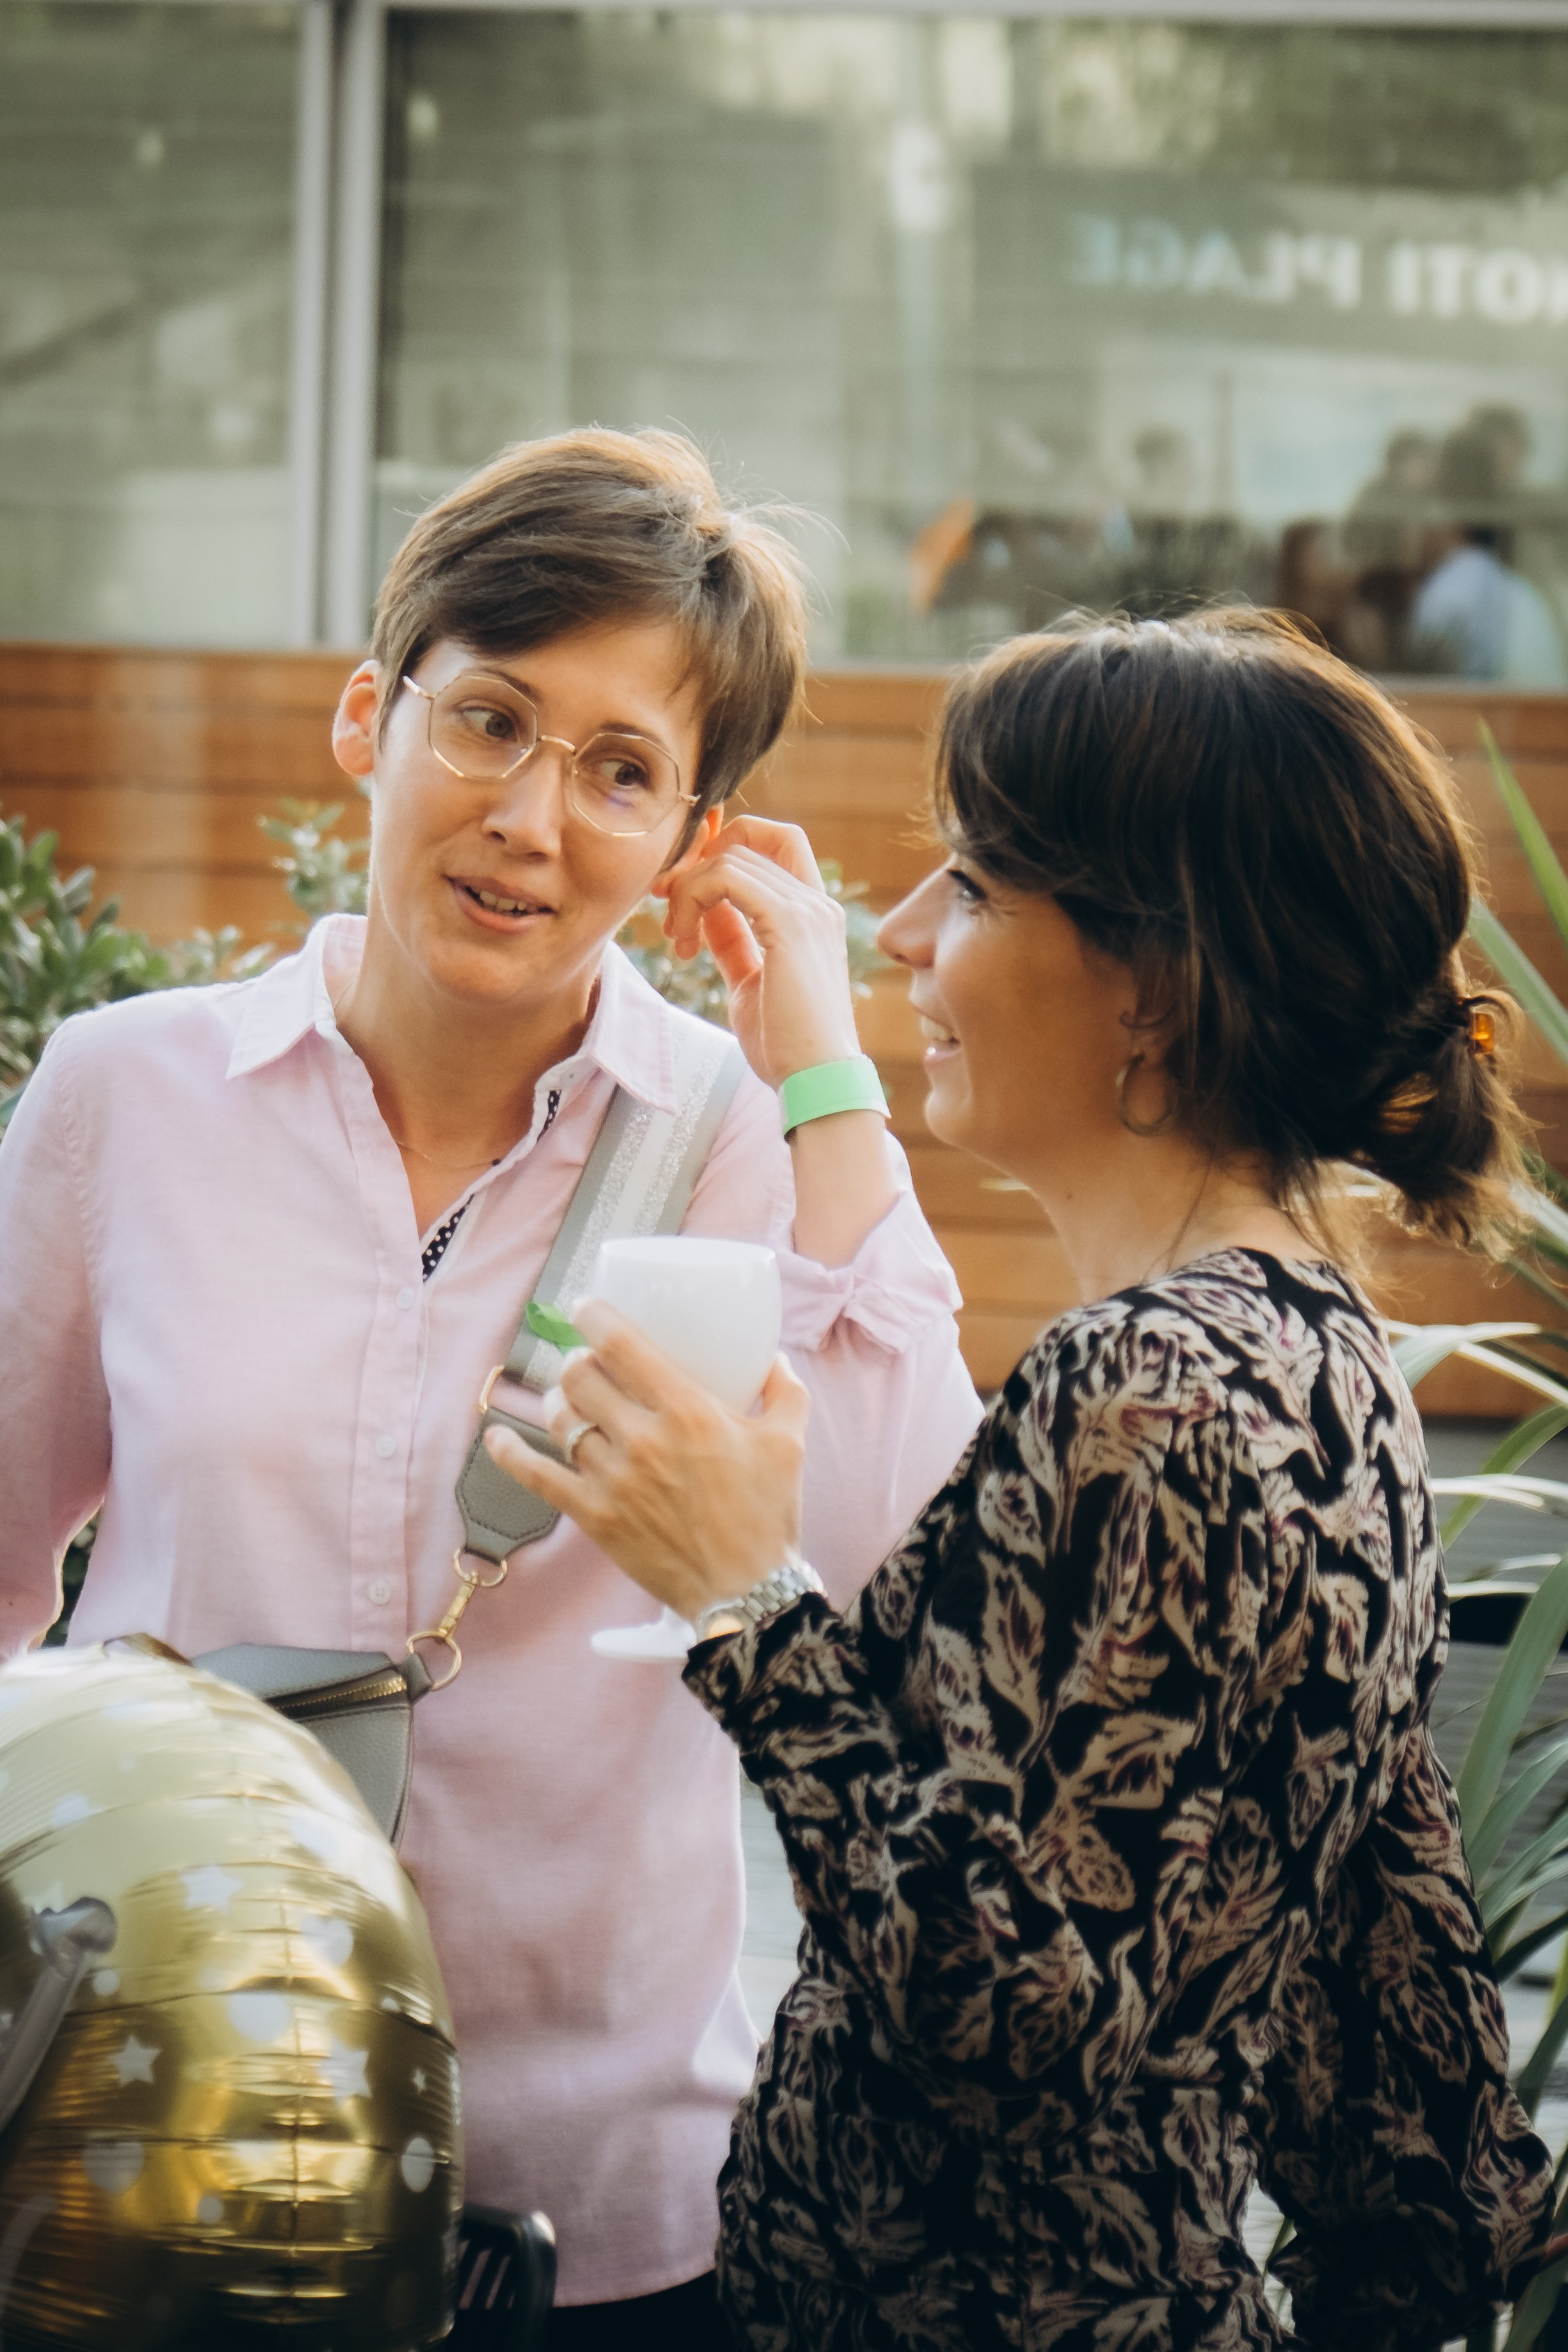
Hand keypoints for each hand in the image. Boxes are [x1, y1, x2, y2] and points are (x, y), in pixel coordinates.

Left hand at [481, 1301, 810, 1621]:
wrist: (746, 1593)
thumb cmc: (767, 1517)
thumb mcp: (789, 1442)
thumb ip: (784, 1390)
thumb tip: (774, 1358)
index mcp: (688, 1411)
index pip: (622, 1345)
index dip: (594, 1316)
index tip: (587, 1308)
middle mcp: (642, 1439)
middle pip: (581, 1375)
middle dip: (578, 1360)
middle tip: (589, 1362)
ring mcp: (612, 1479)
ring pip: (561, 1419)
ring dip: (559, 1400)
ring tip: (570, 1400)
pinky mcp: (593, 1516)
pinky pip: (537, 1477)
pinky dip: (510, 1454)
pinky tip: (496, 1437)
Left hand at [655, 816, 860, 1087]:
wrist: (816, 1082)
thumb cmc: (787, 1046)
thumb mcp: (749, 981)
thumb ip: (732, 940)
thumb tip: (704, 913)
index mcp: (812, 914)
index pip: (774, 842)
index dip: (725, 845)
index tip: (685, 886)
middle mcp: (816, 903)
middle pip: (747, 841)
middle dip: (694, 866)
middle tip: (666, 909)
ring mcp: (807, 909)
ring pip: (731, 856)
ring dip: (688, 890)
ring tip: (677, 939)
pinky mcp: (790, 924)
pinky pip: (727, 878)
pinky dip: (693, 899)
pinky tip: (685, 944)